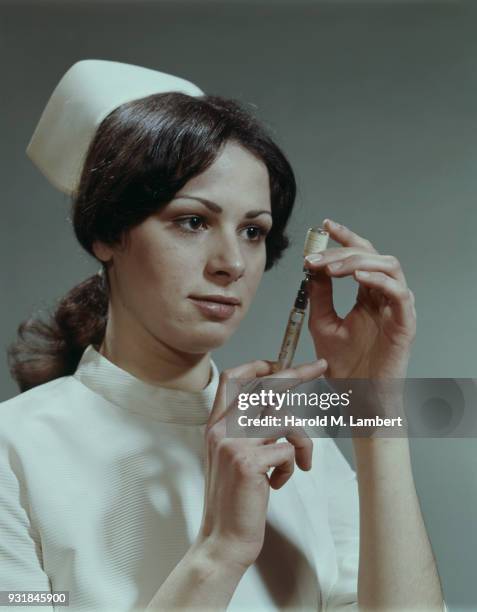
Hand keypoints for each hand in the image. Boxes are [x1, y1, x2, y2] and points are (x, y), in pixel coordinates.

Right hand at [197, 358, 327, 569]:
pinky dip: (293, 466)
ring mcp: (233, 444)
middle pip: (264, 386)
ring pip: (284, 419)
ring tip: (300, 462)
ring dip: (301, 440)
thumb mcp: (232, 457)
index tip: (280, 364)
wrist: (223, 540)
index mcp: (215, 426)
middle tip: (319, 366)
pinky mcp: (249, 462)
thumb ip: (246, 430)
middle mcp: (221, 429)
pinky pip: (288, 449)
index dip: (258, 365)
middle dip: (296, 373)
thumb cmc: (234, 499)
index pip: (233, 379)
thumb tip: (278, 408)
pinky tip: (278, 483)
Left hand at [304, 218, 415, 379]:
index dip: (345, 238)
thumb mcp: (322, 324)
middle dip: (341, 251)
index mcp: (367, 295)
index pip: (360, 255)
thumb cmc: (344, 365)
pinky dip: (380, 280)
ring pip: (389, 266)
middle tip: (315, 259)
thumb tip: (312, 268)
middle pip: (372, 255)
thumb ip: (320, 296)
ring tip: (331, 268)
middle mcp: (384, 296)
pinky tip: (359, 278)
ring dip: (358, 261)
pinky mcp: (405, 323)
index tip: (325, 226)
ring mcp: (396, 308)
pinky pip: (399, 293)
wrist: (357, 396)